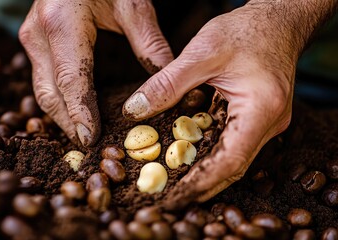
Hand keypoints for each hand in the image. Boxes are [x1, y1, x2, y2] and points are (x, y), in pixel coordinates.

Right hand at [19, 0, 172, 145]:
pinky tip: (78, 112)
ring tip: (85, 135)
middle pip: (50, 93)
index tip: (91, 140)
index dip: (80, 115)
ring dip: (63, 116)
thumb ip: (150, 44)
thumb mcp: (134, 5)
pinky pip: (46, 80)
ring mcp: (33, 39)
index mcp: (62, 24)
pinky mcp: (37, 42)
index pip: (71, 82)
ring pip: (44, 90)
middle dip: (68, 123)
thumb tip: (166, 82)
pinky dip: (61, 100)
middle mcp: (39, 35)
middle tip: (91, 146)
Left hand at [123, 4, 295, 205]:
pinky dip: (211, 152)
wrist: (277, 21)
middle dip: (201, 183)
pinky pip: (234, 142)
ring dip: (205, 170)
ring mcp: (266, 122)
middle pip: (233, 166)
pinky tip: (190, 155)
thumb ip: (166, 84)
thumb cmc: (246, 31)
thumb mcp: (201, 53)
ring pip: (234, 157)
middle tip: (170, 196)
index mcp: (261, 108)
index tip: (176, 195)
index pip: (231, 159)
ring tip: (175, 182)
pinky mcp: (258, 118)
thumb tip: (135, 111)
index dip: (202, 181)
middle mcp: (270, 122)